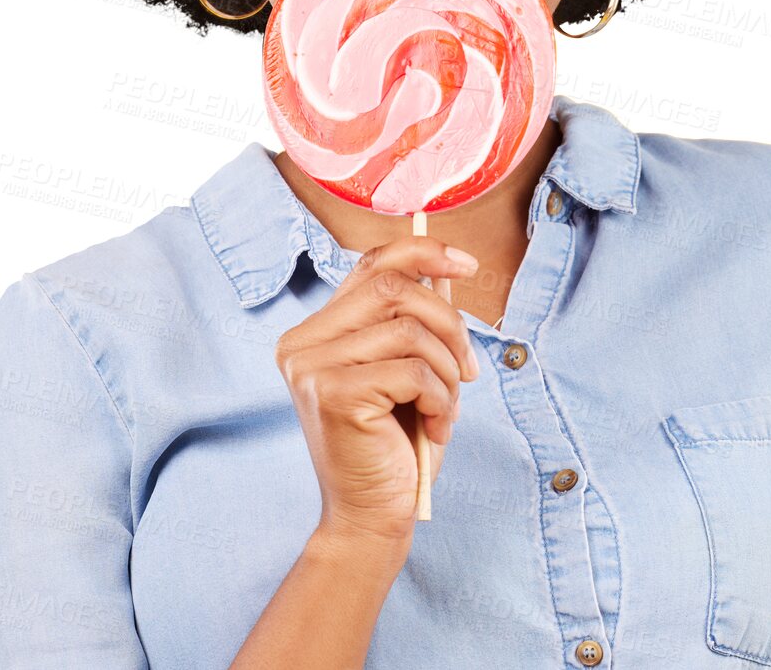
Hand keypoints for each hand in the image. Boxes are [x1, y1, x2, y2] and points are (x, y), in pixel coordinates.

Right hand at [274, 237, 480, 549]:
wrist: (372, 518)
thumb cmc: (394, 444)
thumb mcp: (405, 369)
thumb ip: (411, 320)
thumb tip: (447, 267)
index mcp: (315, 331)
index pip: (371, 264)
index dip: (423, 253)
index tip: (467, 264)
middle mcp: (302, 343)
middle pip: (395, 287)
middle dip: (449, 323)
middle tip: (468, 369)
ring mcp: (312, 367)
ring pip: (409, 328)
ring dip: (448, 369)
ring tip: (446, 407)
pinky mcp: (332, 394)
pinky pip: (413, 370)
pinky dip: (441, 398)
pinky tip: (435, 427)